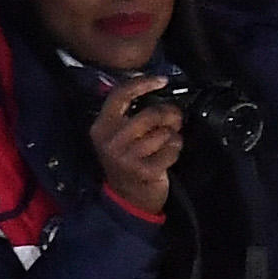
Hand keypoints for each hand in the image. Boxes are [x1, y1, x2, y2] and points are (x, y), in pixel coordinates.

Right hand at [89, 76, 181, 216]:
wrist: (127, 199)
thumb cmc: (127, 161)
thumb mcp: (118, 136)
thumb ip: (128, 113)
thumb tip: (156, 88)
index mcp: (101, 127)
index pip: (120, 95)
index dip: (143, 83)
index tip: (162, 80)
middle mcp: (111, 141)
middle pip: (150, 114)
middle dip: (170, 114)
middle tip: (176, 118)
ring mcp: (126, 158)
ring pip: (164, 133)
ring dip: (173, 136)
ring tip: (168, 141)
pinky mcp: (143, 171)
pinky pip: (171, 150)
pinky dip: (175, 150)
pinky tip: (168, 155)